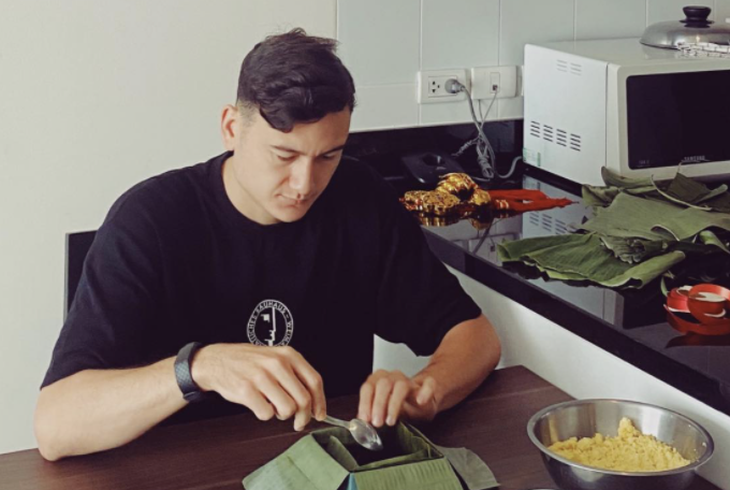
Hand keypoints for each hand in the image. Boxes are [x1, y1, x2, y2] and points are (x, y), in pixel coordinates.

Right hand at [191, 344, 325, 430]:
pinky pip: (266, 414)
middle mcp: (276, 364)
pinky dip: (265, 415)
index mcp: (288, 355)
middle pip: (303, 399)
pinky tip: (259, 405)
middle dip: (303, 417)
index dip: (320, 402)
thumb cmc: (249, 362)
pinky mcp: (246, 390)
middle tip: (298, 422)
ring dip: (282, 415)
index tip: (320, 414)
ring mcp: (261, 376)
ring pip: (287, 409)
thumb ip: (295, 375)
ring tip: (273, 407)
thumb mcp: (276, 358)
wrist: (217, 360)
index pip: (314, 381)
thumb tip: (314, 403)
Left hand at [357, 370, 439, 427]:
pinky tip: (420, 401)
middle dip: (378, 404)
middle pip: (383, 384)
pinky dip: (424, 391)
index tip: (365, 419)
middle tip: (377, 422)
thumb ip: (373, 414)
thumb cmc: (402, 407)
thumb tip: (361, 425)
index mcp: (380, 381)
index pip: (368, 387)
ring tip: (391, 420)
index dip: (365, 403)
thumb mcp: (385, 412)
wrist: (424, 402)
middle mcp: (393, 378)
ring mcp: (411, 381)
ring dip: (394, 403)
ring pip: (401, 385)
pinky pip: (429, 383)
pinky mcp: (428, 386)